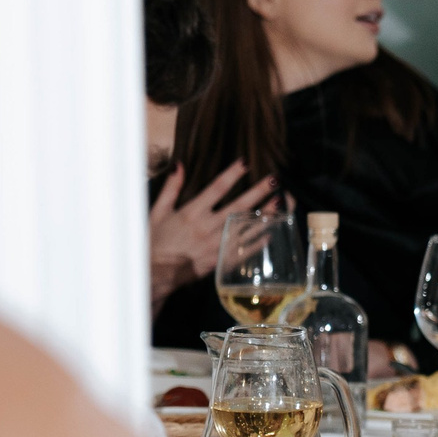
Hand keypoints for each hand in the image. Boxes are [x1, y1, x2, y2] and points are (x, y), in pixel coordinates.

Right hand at [148, 161, 278, 300]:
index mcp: (192, 213)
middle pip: (239, 206)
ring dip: (266, 214)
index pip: (216, 189)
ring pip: (247, 228)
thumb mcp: (158, 212)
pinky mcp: (221, 262)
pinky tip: (272, 233)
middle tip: (275, 180)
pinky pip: (244, 251)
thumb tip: (180, 165)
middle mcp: (208, 227)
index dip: (232, 174)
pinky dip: (259, 243)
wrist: (154, 273)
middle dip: (259, 192)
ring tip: (283, 202)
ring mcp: (217, 245)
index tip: (245, 162)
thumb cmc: (154, 241)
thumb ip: (171, 188)